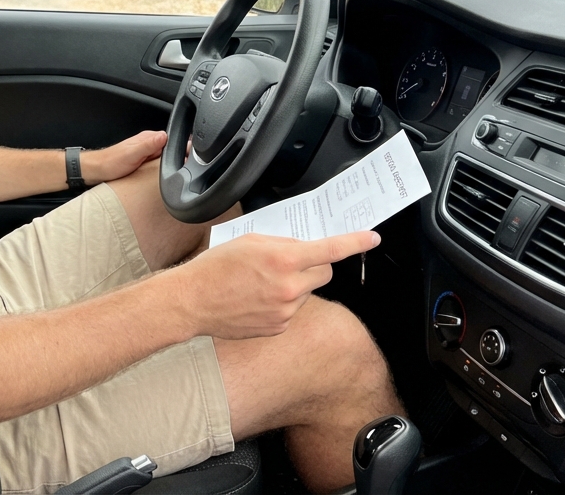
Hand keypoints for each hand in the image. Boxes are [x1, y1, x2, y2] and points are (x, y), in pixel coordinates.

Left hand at [80, 130, 166, 184]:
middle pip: (167, 150)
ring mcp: (145, 153)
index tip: (174, 160)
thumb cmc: (111, 163)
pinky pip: (155, 164)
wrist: (98, 170)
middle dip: (168, 159)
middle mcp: (147, 143)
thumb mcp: (132, 154)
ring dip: (161, 165)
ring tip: (156, 173)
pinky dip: (156, 169)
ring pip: (161, 158)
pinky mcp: (142, 161)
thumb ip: (149, 145)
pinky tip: (152, 175)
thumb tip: (164, 136)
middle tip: (162, 169)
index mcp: (147, 138)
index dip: (174, 149)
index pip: (169, 139)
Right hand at [169, 230, 379, 340]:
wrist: (193, 301)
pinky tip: (258, 299)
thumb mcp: (250, 240)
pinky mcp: (279, 327)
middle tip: (293, 260)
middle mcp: (289, 287)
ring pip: (307, 292)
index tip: (371, 238)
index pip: (331, 249)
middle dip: (316, 264)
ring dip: (295, 284)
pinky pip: (292, 309)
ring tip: (263, 282)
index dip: (355, 242)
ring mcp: (286, 310)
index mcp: (283, 259)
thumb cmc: (215, 267)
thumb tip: (304, 246)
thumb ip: (282, 242)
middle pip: (324, 272)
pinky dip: (282, 302)